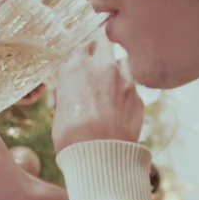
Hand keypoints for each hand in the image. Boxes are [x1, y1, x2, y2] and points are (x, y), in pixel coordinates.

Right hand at [52, 38, 143, 152]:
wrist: (100, 155)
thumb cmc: (72, 136)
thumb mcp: (60, 109)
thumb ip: (69, 90)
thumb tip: (72, 88)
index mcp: (76, 67)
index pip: (80, 45)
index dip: (81, 52)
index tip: (81, 58)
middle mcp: (101, 66)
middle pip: (103, 44)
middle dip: (100, 51)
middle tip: (96, 65)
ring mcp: (123, 78)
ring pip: (122, 60)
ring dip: (117, 68)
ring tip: (111, 85)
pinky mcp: (137, 95)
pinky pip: (133, 84)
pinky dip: (127, 89)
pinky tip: (120, 105)